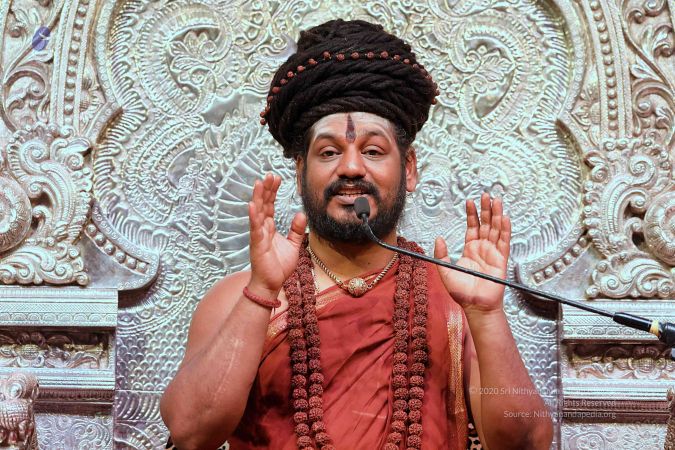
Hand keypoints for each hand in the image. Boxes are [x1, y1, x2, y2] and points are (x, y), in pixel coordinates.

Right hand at [248, 173, 306, 294]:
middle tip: (270, 174)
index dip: (272, 191)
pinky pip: (254, 227)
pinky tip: (252, 204)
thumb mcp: (293, 245)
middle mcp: (262, 228)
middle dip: (266, 189)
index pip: (270, 205)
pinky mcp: (256, 243)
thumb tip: (301, 214)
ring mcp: (258, 235)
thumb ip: (296, 230)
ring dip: (258, 197)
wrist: (272, 283)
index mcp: (269, 227)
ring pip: (257, 212)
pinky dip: (253, 215)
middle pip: (263, 204)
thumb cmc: (279, 266)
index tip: (276, 178)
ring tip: (259, 182)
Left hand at [434, 193, 510, 313]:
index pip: (472, 227)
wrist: (475, 306)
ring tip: (496, 201)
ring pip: (496, 229)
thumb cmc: (462, 293)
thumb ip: (441, 255)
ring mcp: (493, 253)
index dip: (471, 214)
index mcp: (470, 250)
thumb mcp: (445, 271)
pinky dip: (505, 229)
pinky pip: (504, 242)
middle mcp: (482, 249)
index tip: (470, 202)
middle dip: (486, 209)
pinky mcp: (501, 260)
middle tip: (486, 195)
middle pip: (486, 224)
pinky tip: (505, 218)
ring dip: (496, 215)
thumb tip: (438, 239)